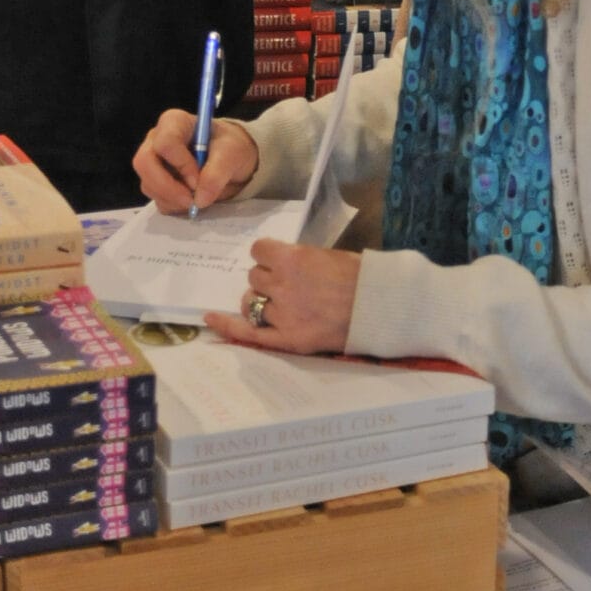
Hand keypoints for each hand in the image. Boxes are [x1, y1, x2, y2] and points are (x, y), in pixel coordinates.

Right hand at [133, 107, 256, 211]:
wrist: (230, 161)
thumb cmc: (228, 147)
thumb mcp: (231, 154)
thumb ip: (217, 173)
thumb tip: (200, 198)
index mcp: (174, 123)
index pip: (165, 143)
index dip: (180, 164)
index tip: (198, 180)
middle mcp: (157, 140)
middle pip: (144, 163)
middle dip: (167, 187)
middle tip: (191, 201)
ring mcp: (153, 163)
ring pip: (149, 185)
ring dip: (173, 199)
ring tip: (198, 198)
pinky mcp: (156, 183)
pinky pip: (157, 199)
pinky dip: (174, 206)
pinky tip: (192, 200)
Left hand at [206, 242, 361, 354]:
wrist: (381, 307)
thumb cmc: (360, 276)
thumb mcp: (327, 255)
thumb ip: (298, 259)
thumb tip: (277, 262)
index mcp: (293, 259)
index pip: (258, 251)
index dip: (266, 256)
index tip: (275, 261)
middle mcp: (283, 285)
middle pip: (254, 277)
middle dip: (267, 280)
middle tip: (288, 285)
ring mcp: (283, 314)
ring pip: (250, 302)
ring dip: (260, 301)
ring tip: (279, 304)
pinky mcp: (287, 339)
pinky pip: (248, 332)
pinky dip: (227, 325)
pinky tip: (209, 318)